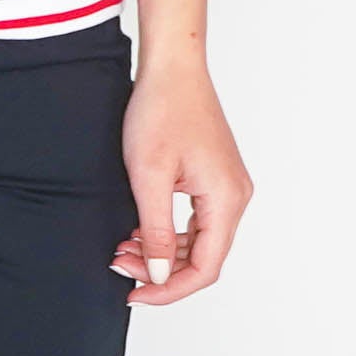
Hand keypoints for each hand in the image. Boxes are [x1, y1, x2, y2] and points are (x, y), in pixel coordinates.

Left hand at [109, 57, 252, 306]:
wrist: (172, 62)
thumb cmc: (161, 108)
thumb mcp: (149, 175)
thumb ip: (157, 231)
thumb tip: (161, 276)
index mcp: (226, 200)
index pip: (205, 268)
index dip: (169, 289)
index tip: (135, 293)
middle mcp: (235, 196)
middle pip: (203, 256)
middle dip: (161, 270)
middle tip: (121, 266)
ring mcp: (227, 184)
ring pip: (198, 238)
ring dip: (163, 250)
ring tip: (124, 249)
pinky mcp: (215, 173)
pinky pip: (196, 217)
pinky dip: (169, 229)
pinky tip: (140, 228)